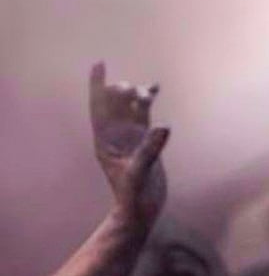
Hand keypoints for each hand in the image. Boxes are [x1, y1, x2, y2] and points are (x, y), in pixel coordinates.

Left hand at [89, 61, 168, 224]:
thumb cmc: (133, 197)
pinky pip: (145, 115)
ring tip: (148, 91)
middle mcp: (115, 134)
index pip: (98, 107)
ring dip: (138, 95)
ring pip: (131, 106)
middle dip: (124, 91)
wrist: (140, 211)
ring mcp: (130, 136)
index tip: (100, 64)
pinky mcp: (145, 139)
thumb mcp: (139, 174)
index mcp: (105, 140)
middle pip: (115, 102)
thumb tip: (163, 126)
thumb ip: (149, 151)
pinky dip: (149, 102)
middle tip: (138, 95)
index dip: (98, 86)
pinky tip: (155, 89)